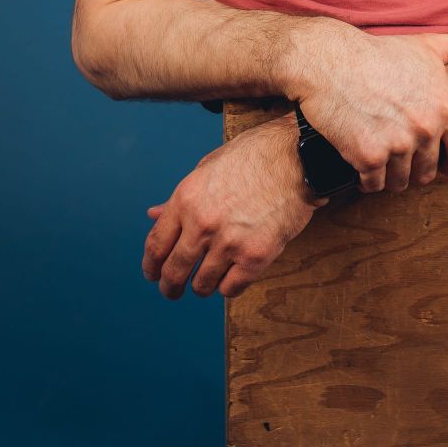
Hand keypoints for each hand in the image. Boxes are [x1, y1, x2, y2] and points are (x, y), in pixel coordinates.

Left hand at [141, 114, 325, 299]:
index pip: (156, 244)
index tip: (152, 273)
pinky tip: (232, 275)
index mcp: (186, 199)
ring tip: (207, 280)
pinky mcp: (255, 257)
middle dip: (170, 286)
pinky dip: (228, 286)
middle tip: (172, 290)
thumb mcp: (208, 168)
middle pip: (174, 271)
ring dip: (202, 286)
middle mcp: (203, 223)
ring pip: (202, 285)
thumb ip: (180, 198)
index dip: (150, 265)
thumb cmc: (254, 156)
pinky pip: (230, 289)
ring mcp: (229, 242)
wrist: (296, 157)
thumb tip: (152, 215)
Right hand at [293, 13, 447, 194]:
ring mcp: (397, 144)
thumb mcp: (428, 47)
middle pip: (428, 175)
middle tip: (394, 145)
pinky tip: (357, 153)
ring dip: (387, 172)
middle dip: (412, 166)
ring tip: (375, 146)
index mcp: (446, 108)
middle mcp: (426, 129)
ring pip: (399, 182)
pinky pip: (372, 184)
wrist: (327, 58)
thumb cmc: (378, 53)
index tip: (431, 152)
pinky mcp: (366, 156)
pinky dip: (363, 176)